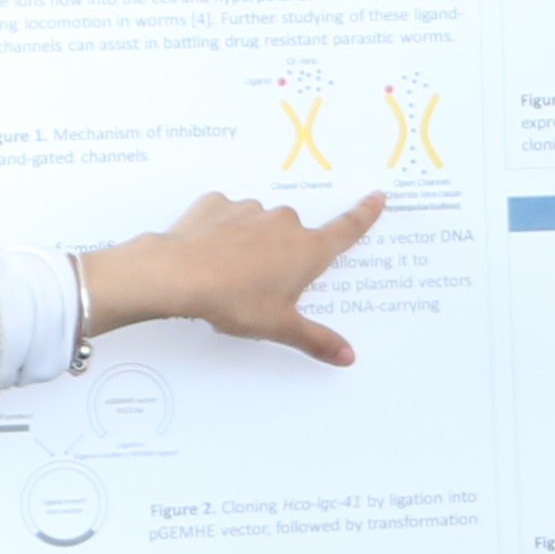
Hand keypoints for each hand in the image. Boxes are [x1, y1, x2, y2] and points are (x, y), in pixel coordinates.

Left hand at [83, 191, 386, 368]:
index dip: (364, 215)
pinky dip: (221, 232)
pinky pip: (226, 216)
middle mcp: (284, 223)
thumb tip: (347, 356)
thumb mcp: (279, 326)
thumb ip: (316, 339)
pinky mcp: (217, 204)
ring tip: (229, 274)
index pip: (346, 230)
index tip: (376, 197)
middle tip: (262, 286)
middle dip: (282, 256)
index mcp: (307, 251)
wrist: (177, 274)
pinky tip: (208, 253)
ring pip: (259, 226)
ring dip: (251, 244)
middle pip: (294, 237)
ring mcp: (250, 210)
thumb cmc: (233, 300)